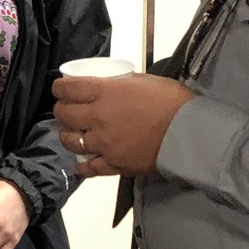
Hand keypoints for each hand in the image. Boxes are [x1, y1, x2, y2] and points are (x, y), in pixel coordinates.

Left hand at [51, 74, 196, 176]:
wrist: (190, 134)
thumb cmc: (172, 101)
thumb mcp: (143, 81)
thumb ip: (120, 84)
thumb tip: (110, 85)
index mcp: (105, 93)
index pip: (68, 89)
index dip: (59, 88)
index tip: (59, 88)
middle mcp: (98, 118)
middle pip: (64, 114)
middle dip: (61, 110)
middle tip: (66, 110)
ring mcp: (103, 143)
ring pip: (70, 141)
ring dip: (67, 136)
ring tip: (72, 134)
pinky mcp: (113, 164)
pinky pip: (89, 168)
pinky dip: (82, 166)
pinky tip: (80, 164)